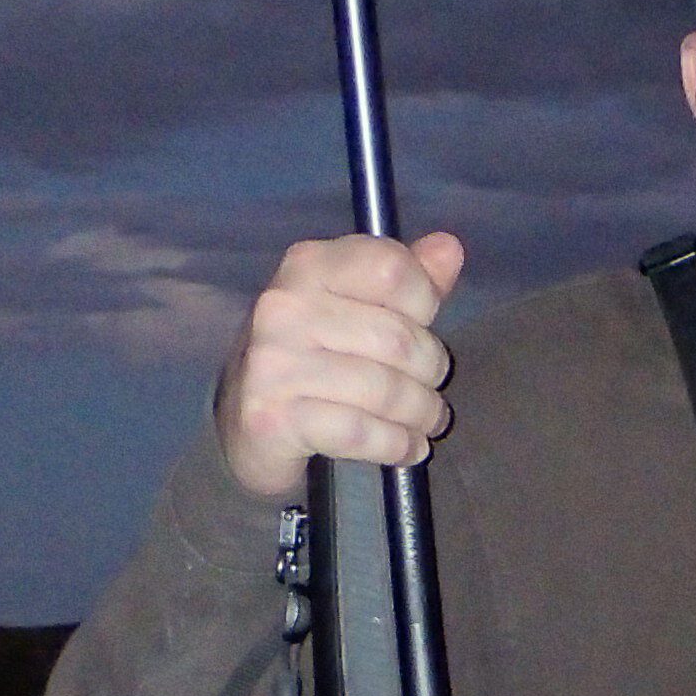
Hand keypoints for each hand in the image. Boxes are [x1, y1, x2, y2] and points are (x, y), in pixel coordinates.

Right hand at [217, 230, 468, 494]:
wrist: (246, 421)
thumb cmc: (313, 356)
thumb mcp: (354, 305)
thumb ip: (404, 278)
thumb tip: (449, 247)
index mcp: (307, 265)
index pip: (392, 268)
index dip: (425, 299)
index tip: (425, 326)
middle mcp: (285, 306)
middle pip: (398, 338)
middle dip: (430, 371)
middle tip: (432, 390)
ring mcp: (274, 364)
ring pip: (385, 391)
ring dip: (420, 413)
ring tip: (427, 421)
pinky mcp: (273, 419)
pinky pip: (360, 433)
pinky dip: (396, 445)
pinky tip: (407, 447)